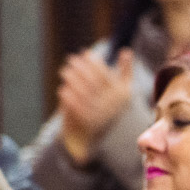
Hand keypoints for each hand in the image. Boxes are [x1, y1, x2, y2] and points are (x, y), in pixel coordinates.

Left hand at [57, 47, 133, 164]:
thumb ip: (126, 71)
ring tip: (64, 72)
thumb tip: (126, 50)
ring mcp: (99, 113)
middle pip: (92, 80)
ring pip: (81, 91)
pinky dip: (67, 95)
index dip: (93, 62)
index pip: (104, 73)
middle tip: (70, 60)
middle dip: (80, 67)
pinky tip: (62, 88)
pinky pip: (74, 104)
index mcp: (121, 95)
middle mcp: (112, 104)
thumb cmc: (113, 108)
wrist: (105, 139)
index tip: (84, 53)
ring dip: (71, 79)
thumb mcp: (124, 90)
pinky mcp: (86, 121)